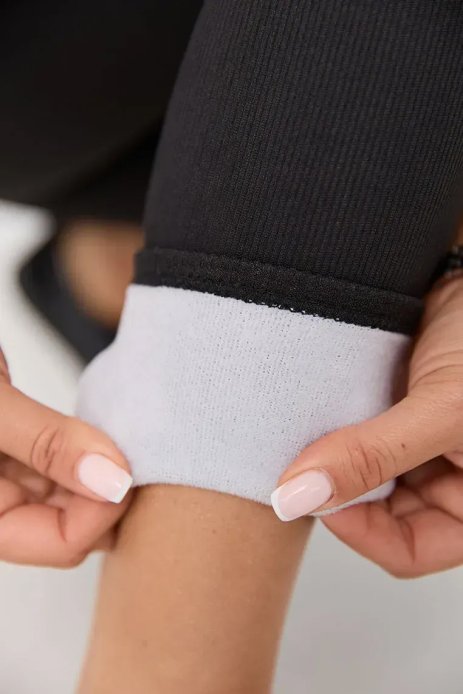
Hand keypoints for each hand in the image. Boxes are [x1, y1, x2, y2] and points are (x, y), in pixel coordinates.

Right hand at [0, 348, 131, 566]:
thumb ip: (47, 444)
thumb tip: (113, 481)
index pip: (59, 543)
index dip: (100, 511)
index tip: (127, 467)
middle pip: (73, 522)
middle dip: (107, 493)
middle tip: (136, 452)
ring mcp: (7, 474)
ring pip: (74, 493)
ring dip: (103, 470)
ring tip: (126, 437)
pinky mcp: (17, 444)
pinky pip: (64, 461)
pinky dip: (89, 447)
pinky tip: (104, 428)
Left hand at [271, 272, 462, 576]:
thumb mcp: (445, 409)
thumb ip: (374, 456)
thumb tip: (301, 498)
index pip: (406, 550)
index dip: (358, 528)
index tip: (316, 489)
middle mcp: (449, 480)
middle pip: (377, 512)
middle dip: (343, 484)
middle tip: (310, 453)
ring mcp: (419, 447)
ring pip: (360, 472)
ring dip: (337, 451)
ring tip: (323, 421)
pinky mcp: (395, 414)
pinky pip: (355, 434)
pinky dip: (336, 422)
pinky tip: (325, 403)